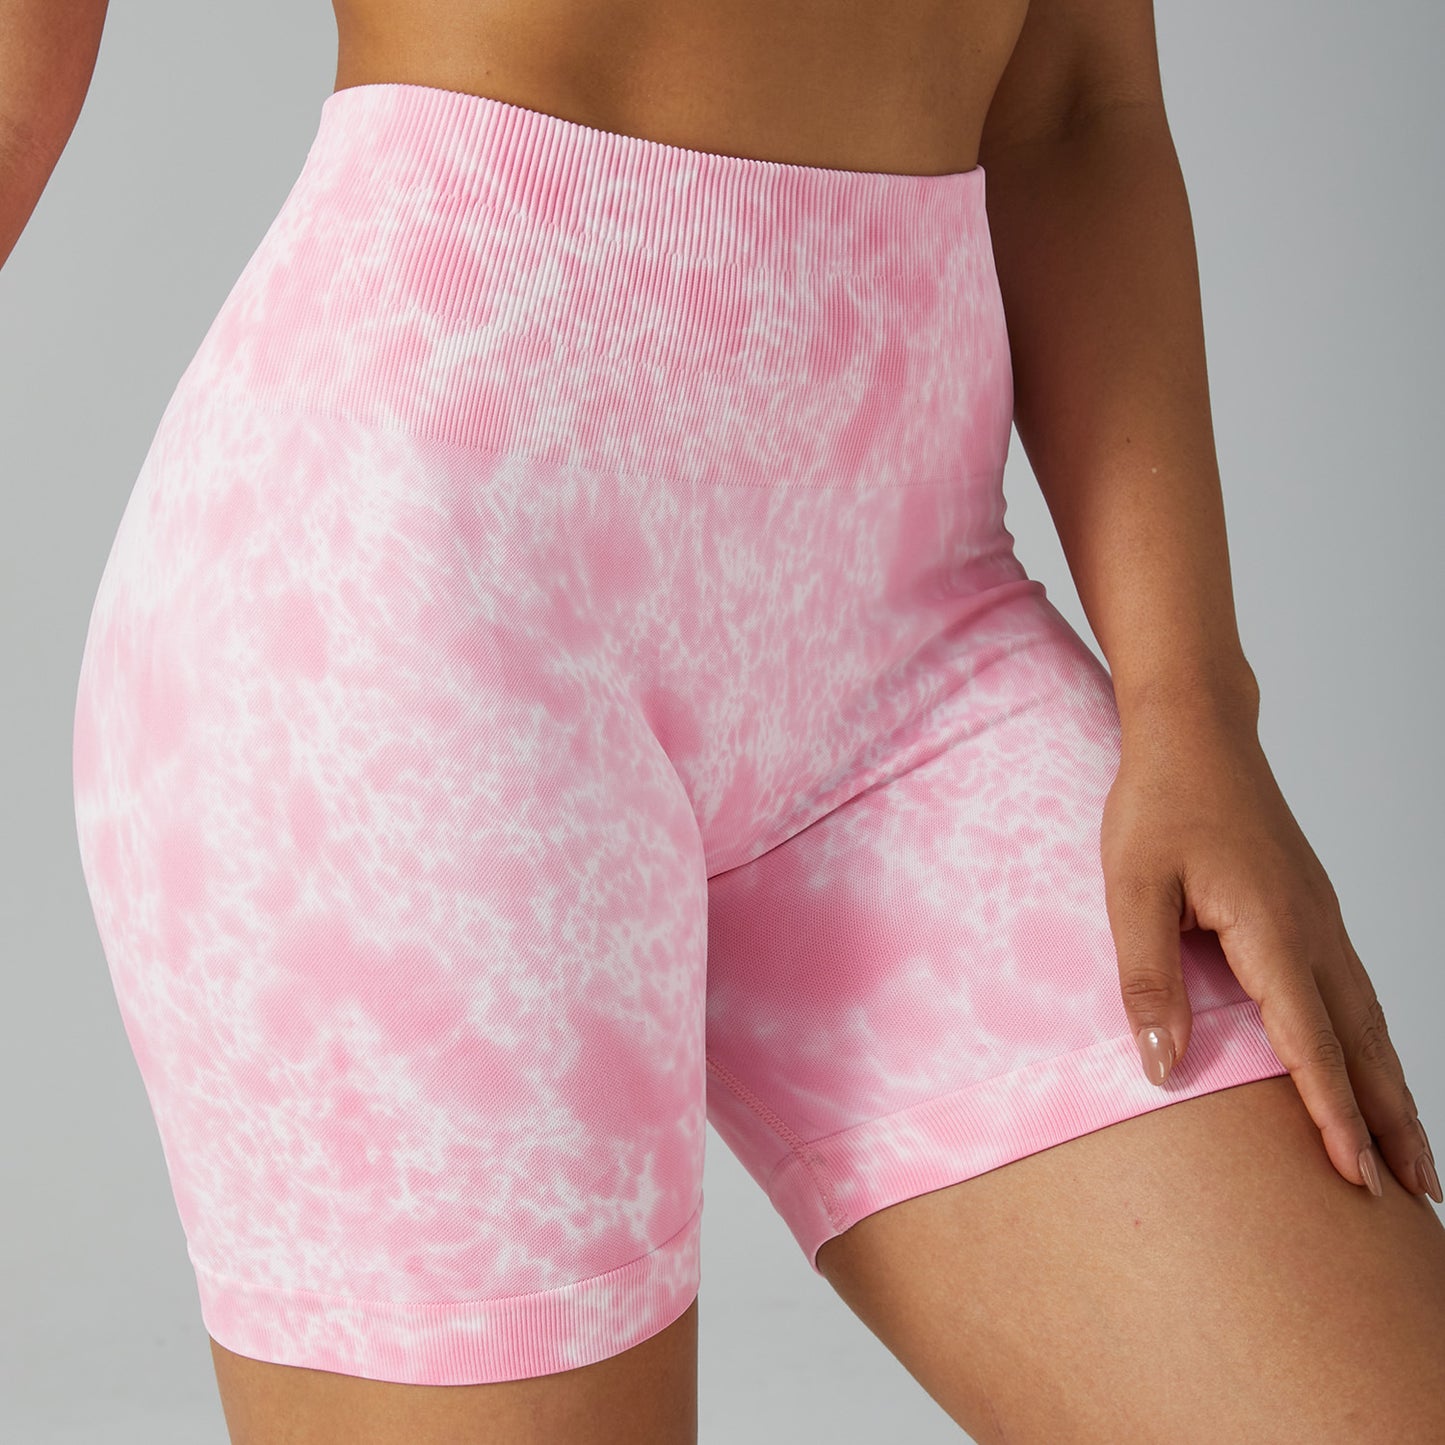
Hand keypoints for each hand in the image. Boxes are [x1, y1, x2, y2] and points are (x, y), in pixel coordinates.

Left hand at [1099, 707, 1441, 1202]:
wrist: (1196, 729)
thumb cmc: (1159, 801)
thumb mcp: (1132, 887)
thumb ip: (1146, 977)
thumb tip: (1163, 1066)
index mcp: (1273, 929)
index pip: (1310, 1041)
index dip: (1333, 1114)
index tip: (1360, 1178)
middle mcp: (1313, 930)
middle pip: (1364, 1042)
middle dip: (1392, 1122)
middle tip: (1420, 1195)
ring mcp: (1320, 918)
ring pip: (1369, 1019)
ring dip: (1392, 1088)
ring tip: (1414, 1153)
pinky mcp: (1310, 909)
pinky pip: (1354, 991)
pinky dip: (1372, 1043)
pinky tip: (1370, 1065)